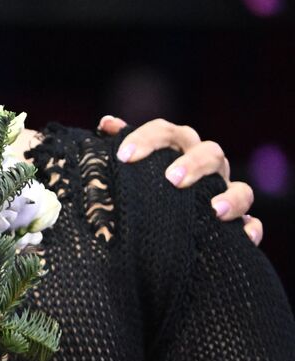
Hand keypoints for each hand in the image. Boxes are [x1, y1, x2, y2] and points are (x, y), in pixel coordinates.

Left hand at [99, 115, 260, 243]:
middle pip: (210, 152)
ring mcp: (224, 193)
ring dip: (230, 197)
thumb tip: (106, 124)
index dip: (146, 138)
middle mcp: (205, 167)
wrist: (155, 233)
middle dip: (193, 163)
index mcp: (175, 150)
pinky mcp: (237, 222)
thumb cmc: (140, 192)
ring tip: (213, 209)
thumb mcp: (127, 171)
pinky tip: (243, 236)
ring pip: (241, 188)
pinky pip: (253, 223)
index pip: (165, 133)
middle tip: (171, 179)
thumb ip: (118, 147)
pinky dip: (251, 227)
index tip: (124, 156)